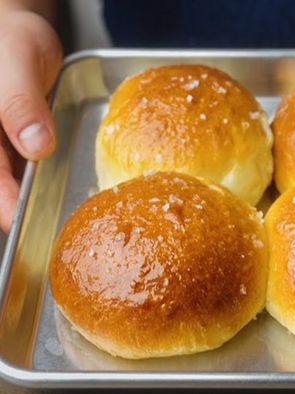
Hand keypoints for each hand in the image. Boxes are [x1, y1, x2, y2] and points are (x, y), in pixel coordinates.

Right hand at [0, 10, 60, 230]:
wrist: (19, 31)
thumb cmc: (11, 41)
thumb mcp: (17, 65)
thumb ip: (21, 105)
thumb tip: (35, 147)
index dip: (4, 203)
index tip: (20, 224)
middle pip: (0, 185)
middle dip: (18, 210)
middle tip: (47, 237)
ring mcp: (2, 147)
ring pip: (15, 181)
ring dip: (32, 199)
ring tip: (60, 225)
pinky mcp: (17, 146)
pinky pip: (29, 169)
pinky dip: (42, 181)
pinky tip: (62, 193)